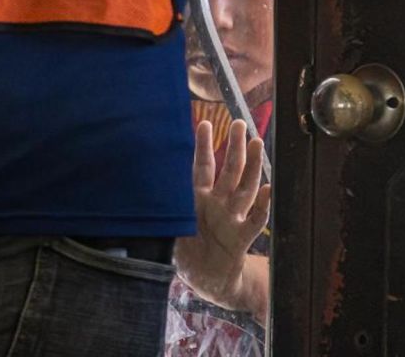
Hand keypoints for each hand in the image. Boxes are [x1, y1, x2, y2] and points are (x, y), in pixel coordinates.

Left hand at [174, 120, 271, 315]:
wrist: (207, 281)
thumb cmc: (188, 254)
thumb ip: (162, 213)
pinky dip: (262, 206)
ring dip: (251, 167)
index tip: (205, 123)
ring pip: (244, 189)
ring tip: (256, 144)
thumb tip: (136, 189)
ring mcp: (232, 219)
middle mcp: (218, 204)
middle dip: (235, 147)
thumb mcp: (169, 231)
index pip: (203, 167)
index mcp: (199, 200)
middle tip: (241, 124)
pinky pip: (254, 221)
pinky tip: (269, 190)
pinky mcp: (241, 239)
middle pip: (230, 171)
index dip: (204, 146)